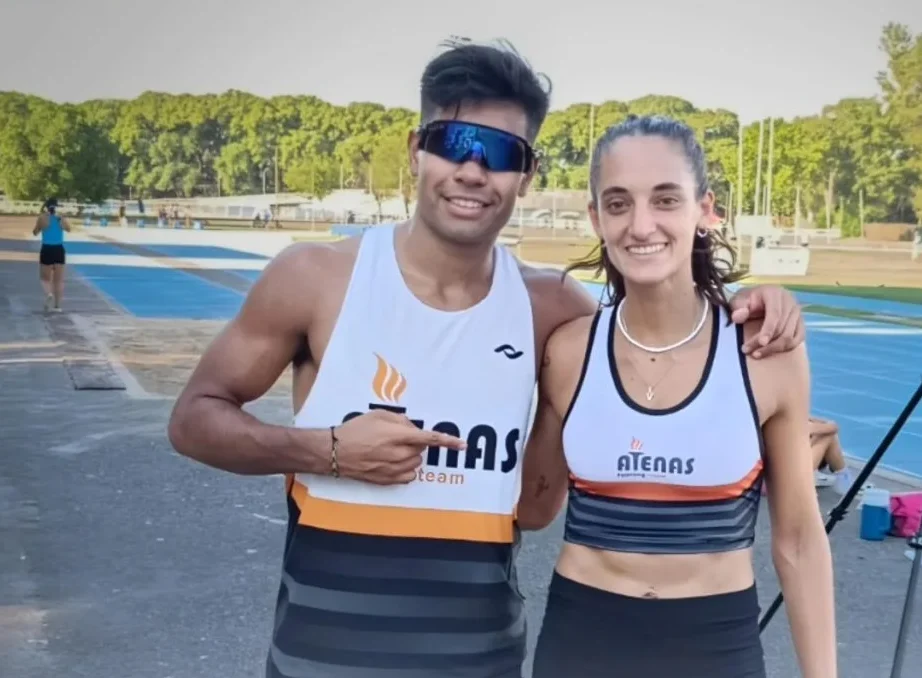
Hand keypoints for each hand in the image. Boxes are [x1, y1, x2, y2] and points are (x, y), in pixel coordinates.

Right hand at [332, 409, 466, 484]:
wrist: (334, 452)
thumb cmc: (354, 430)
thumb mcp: (378, 415)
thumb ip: (400, 420)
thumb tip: (413, 428)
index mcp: (397, 435)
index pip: (429, 438)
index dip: (448, 441)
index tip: (462, 445)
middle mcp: (397, 454)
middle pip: (421, 450)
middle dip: (415, 443)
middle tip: (397, 437)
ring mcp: (393, 470)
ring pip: (416, 464)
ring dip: (410, 456)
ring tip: (391, 450)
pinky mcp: (387, 481)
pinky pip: (408, 477)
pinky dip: (406, 469)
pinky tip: (392, 462)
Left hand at [729, 285, 804, 358]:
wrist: (756, 299)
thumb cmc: (746, 301)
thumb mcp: (737, 301)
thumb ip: (737, 308)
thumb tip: (739, 317)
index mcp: (774, 293)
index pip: (775, 314)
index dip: (768, 329)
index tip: (761, 343)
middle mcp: (790, 301)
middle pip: (782, 327)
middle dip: (766, 343)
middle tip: (746, 350)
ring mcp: (797, 312)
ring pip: (790, 336)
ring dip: (773, 348)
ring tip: (755, 354)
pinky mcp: (800, 323)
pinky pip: (797, 339)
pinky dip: (785, 348)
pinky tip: (770, 352)